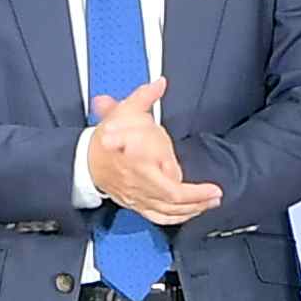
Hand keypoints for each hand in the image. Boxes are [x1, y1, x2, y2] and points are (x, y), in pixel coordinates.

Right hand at [83, 83, 220, 223]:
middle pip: (170, 196)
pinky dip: (178, 217)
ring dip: (192, 209)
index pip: (155, 167)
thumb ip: (144, 97)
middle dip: (196, 197)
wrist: (86, 162)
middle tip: (215, 192)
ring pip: (167, 210)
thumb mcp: (123, 111)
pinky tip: (192, 212)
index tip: (188, 169)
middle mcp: (137, 181)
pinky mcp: (137, 204)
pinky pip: (160, 217)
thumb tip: (159, 83)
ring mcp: (137, 196)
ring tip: (211, 202)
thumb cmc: (105, 138)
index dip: (173, 170)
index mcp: (134, 157)